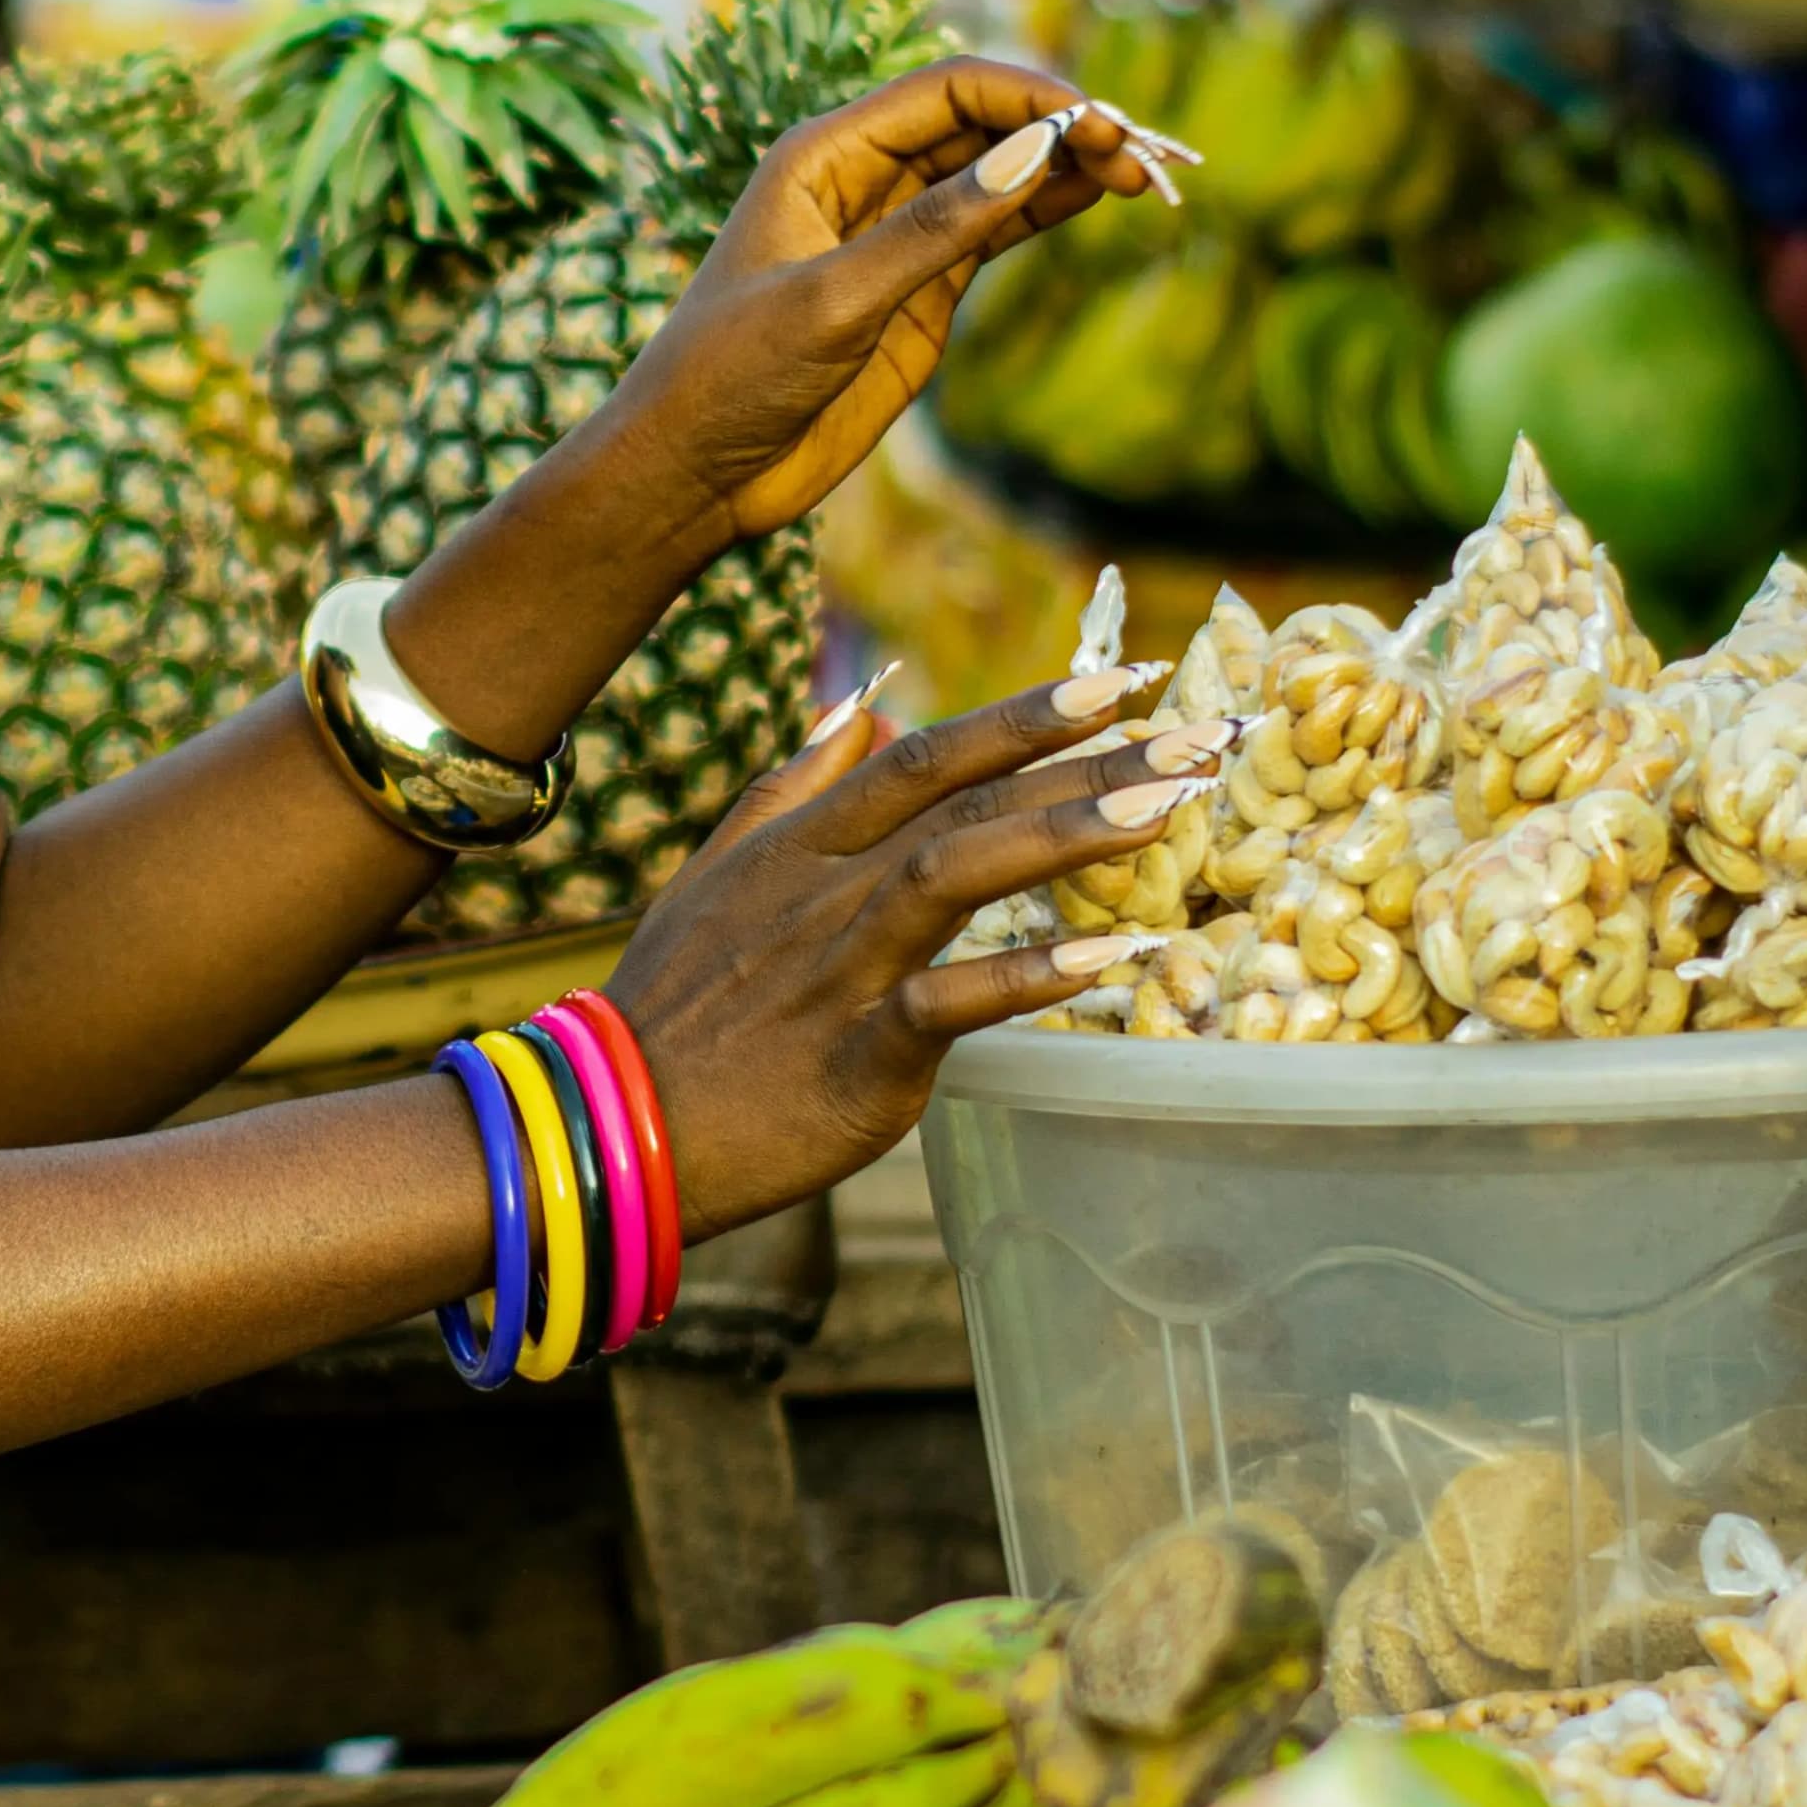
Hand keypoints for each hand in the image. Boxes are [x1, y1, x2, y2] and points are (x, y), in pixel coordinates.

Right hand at [601, 673, 1200, 1237]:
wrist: (612, 1124)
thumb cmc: (674, 1005)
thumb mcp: (718, 874)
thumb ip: (792, 788)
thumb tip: (862, 705)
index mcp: (803, 844)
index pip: (923, 754)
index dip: (1022, 715)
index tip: (1118, 681)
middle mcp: (828, 890)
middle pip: (965, 800)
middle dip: (1083, 760)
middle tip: (1194, 734)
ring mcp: (842, 968)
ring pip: (956, 873)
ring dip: (1062, 834)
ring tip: (1162, 808)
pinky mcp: (856, 1055)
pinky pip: (948, 1004)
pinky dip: (1026, 979)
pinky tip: (1108, 957)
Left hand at [607, 62, 1171, 555]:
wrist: (696, 471)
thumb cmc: (731, 375)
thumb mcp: (834, 301)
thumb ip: (933, 231)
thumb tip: (1031, 154)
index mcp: (823, 156)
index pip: (946, 93)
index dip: (1029, 97)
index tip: (1099, 122)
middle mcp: (861, 181)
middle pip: (981, 126)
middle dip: (1061, 128)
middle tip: (1144, 155)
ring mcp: (894, 237)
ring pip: (995, 177)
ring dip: (1065, 168)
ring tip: (1143, 175)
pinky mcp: (916, 292)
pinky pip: (991, 234)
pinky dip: (1044, 212)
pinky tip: (1097, 196)